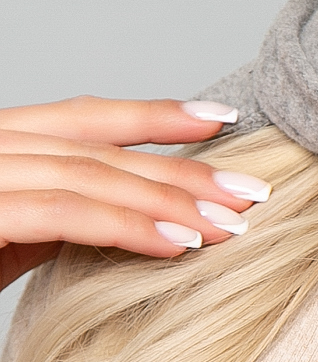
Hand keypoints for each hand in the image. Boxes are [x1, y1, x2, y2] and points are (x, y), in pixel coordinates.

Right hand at [0, 96, 268, 289]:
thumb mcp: (11, 237)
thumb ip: (63, 211)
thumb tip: (134, 209)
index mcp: (0, 143)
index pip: (85, 118)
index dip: (157, 116)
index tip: (224, 118)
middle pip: (100, 149)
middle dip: (182, 171)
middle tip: (249, 191)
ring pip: (90, 175)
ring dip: (168, 201)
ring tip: (226, 225)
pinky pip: (64, 215)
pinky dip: (127, 226)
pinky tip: (178, 244)